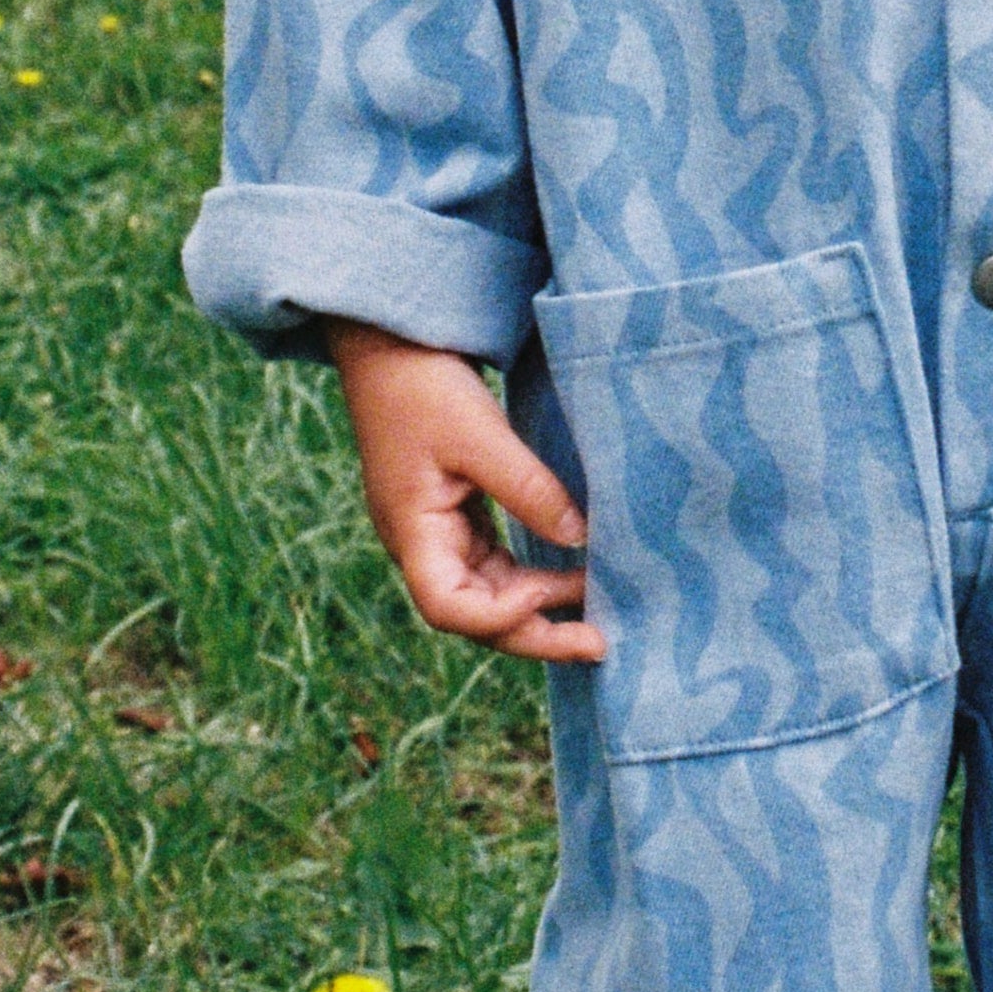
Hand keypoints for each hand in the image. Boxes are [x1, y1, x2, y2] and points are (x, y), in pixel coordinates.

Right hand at [319, 319, 601, 661]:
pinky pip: (495, 565)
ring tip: (598, 606)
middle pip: (475, 616)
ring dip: (540, 604)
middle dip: (536, 633)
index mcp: (412, 533)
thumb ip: (529, 489)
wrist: (391, 348)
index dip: (501, 616)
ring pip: (489, 594)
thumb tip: (580, 538)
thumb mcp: (481, 434)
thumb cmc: (424, 387)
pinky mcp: (455, 516)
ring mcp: (438, 534)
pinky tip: (572, 575)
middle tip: (601, 643)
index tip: (549, 590)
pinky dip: (532, 576)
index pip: (448, 607)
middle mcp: (422, 546)